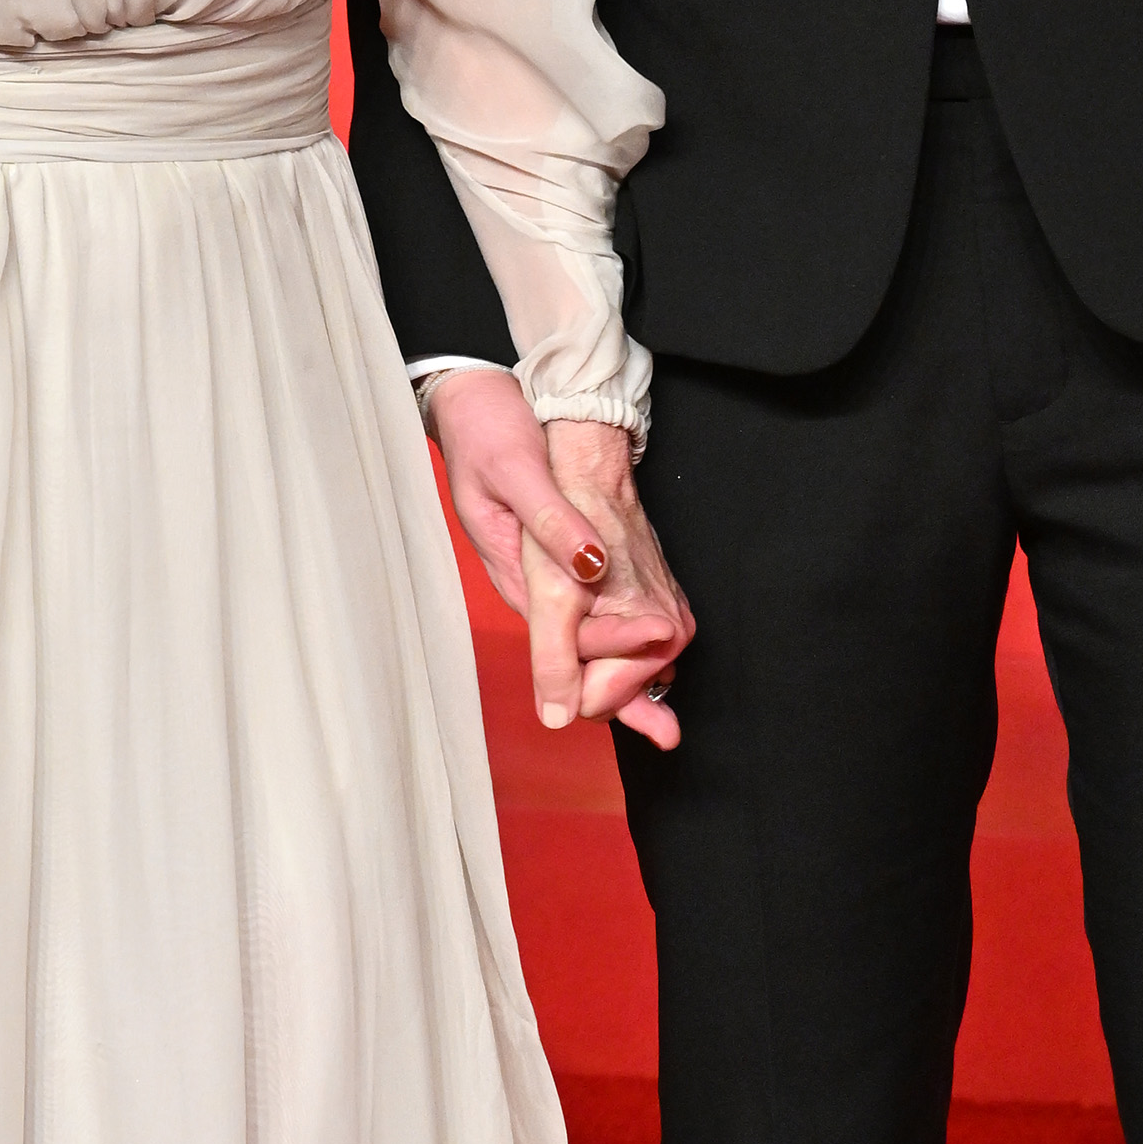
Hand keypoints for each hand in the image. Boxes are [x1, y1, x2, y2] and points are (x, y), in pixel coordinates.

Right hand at [424, 371, 695, 747]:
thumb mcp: (517, 473)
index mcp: (520, 573)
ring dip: (625, 681)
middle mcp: (533, 587)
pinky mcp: (560, 566)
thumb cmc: (489, 436)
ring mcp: (545, 580)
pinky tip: (651, 670)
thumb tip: (589, 566)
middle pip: (578, 658)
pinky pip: (591, 618)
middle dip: (620, 696)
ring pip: (587, 645)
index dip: (612, 658)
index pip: (563, 641)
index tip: (660, 646)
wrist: (475, 408)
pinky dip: (623, 650)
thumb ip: (552, 523)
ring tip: (665, 727)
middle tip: (667, 735)